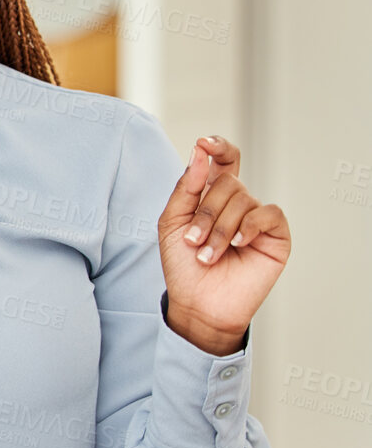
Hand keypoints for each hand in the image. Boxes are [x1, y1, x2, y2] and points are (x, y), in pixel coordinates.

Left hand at [157, 135, 290, 354]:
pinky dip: (249, 226)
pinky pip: (268, 214)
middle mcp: (237, 203)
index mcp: (212, 195)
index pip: (224, 161)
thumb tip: (199, 153)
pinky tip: (238, 244)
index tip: (203, 144)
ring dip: (219, 229)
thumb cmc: (183, 266)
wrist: (198, 303)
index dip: (218, 147)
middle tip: (192, 241)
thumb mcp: (172, 222)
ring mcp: (258, 218)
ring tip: (207, 255)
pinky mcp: (276, 235)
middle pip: (227, 182)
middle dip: (205, 212)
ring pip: (243, 199)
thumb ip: (186, 187)